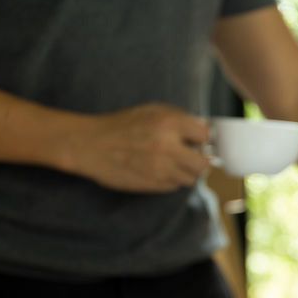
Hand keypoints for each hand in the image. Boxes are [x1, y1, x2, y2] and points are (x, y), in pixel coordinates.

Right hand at [64, 104, 210, 192]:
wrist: (91, 145)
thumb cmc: (122, 126)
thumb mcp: (151, 111)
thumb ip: (179, 118)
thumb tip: (204, 130)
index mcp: (169, 123)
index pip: (205, 135)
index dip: (201, 138)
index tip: (196, 140)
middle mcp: (168, 146)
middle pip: (203, 163)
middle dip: (198, 160)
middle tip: (189, 157)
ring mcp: (161, 168)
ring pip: (190, 178)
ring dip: (185, 172)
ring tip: (171, 164)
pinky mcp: (153, 184)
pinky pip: (174, 186)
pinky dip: (171, 181)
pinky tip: (158, 171)